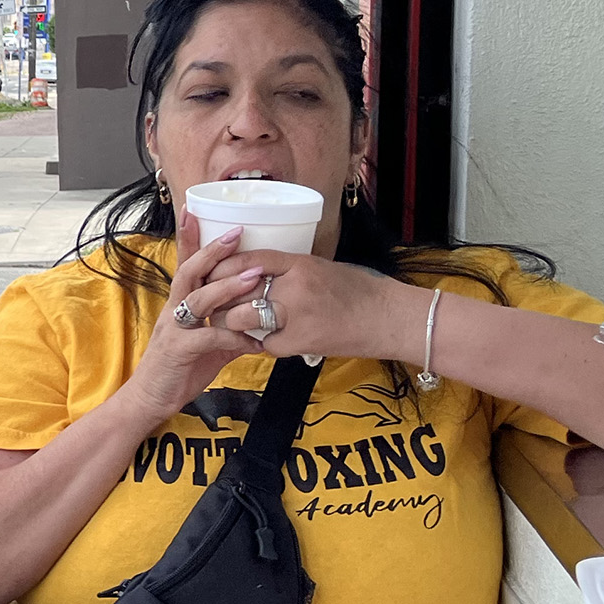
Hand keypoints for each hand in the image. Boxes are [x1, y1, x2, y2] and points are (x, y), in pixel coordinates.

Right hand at [117, 219, 268, 426]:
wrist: (148, 401)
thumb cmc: (176, 372)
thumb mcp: (207, 347)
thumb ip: (228, 330)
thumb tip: (257, 325)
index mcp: (178, 305)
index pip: (184, 265)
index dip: (190, 238)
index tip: (197, 210)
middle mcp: (172, 311)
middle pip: (189, 272)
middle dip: (212, 251)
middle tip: (238, 233)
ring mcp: (173, 330)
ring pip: (199, 299)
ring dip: (227, 287)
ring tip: (254, 277)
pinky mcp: (178, 351)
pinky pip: (209, 338)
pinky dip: (235, 337)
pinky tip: (256, 341)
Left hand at [208, 250, 409, 361]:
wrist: (390, 318)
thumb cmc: (360, 291)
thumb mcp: (321, 268)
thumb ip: (288, 269)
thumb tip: (252, 271)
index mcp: (301, 264)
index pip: (249, 259)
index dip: (225, 265)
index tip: (213, 271)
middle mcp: (295, 287)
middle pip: (237, 289)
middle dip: (220, 298)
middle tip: (214, 303)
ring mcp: (296, 316)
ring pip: (241, 318)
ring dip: (232, 323)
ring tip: (235, 323)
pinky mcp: (299, 343)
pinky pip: (265, 344)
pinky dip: (265, 344)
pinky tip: (273, 340)